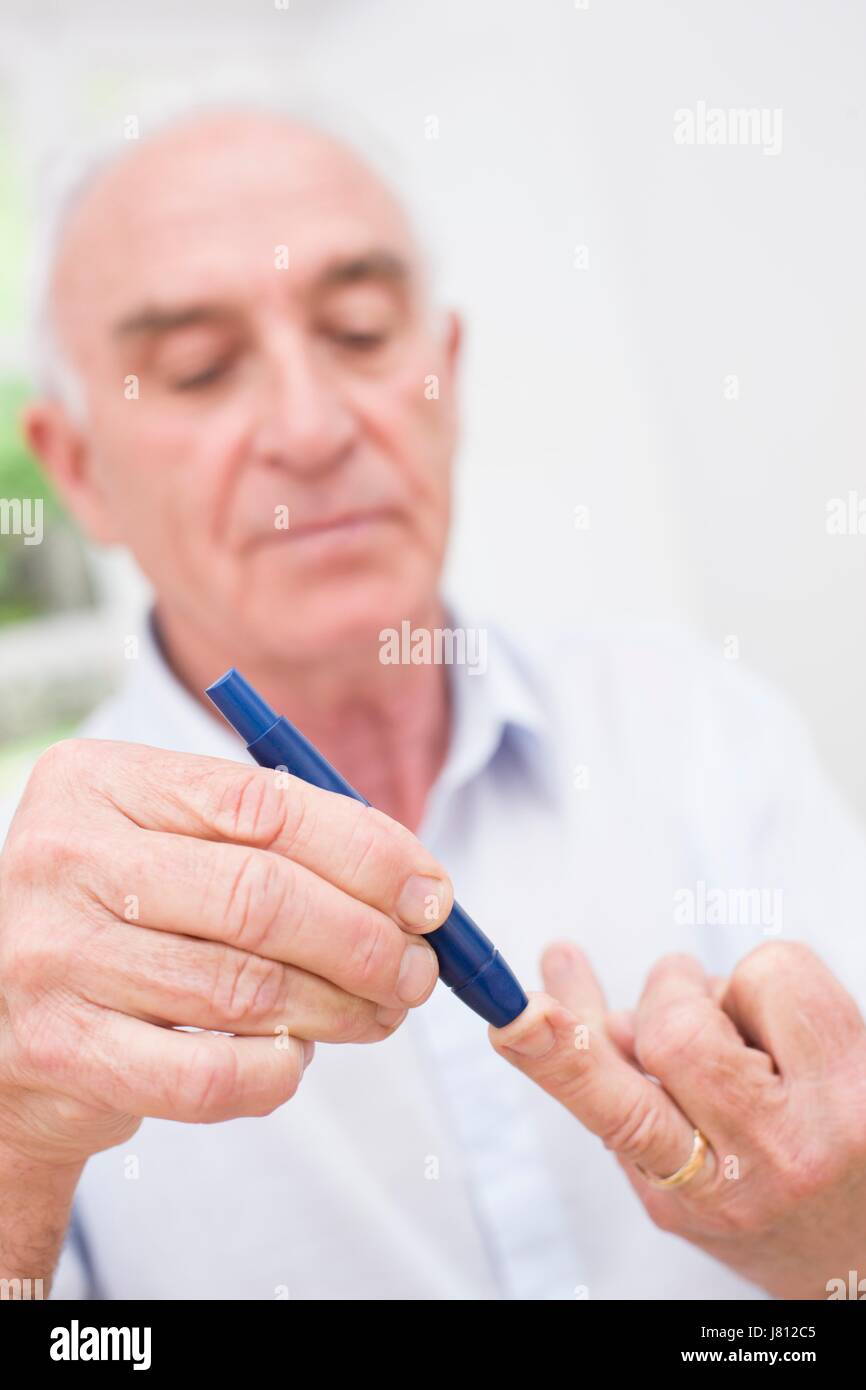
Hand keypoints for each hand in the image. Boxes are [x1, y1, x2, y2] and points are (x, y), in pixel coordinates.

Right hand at [0, 739, 449, 1166]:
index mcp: (100, 781)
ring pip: (245, 989)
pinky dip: (275, 1071)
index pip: (262, 803)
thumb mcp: (166, 842)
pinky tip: (297, 1058)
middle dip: (366, 938)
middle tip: (419, 968)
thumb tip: (412, 884)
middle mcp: (65, 857)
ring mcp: (54, 955)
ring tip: (381, 1012)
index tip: (429, 892)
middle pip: (262, 896)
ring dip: (341, 1008)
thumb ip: (268, 841)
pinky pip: (207, 1073)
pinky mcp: (61, 1049)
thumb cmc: (119, 917)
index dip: (367, 849)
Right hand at [490, 940, 865, 1298]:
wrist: (862, 1244)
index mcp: (697, 1193)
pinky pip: (788, 967)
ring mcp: (833, 1115)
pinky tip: (786, 1032)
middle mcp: (768, 1162)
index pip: (620, 1114)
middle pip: (677, 1031)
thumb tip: (572, 992)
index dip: (563, 1058)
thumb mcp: (674, 1178)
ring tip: (751, 1039)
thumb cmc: (763, 1202)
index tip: (518, 1016)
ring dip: (726, 992)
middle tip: (680, 1001)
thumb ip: (619, 1093)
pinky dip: (770, 983)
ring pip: (739, 982)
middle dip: (665, 994)